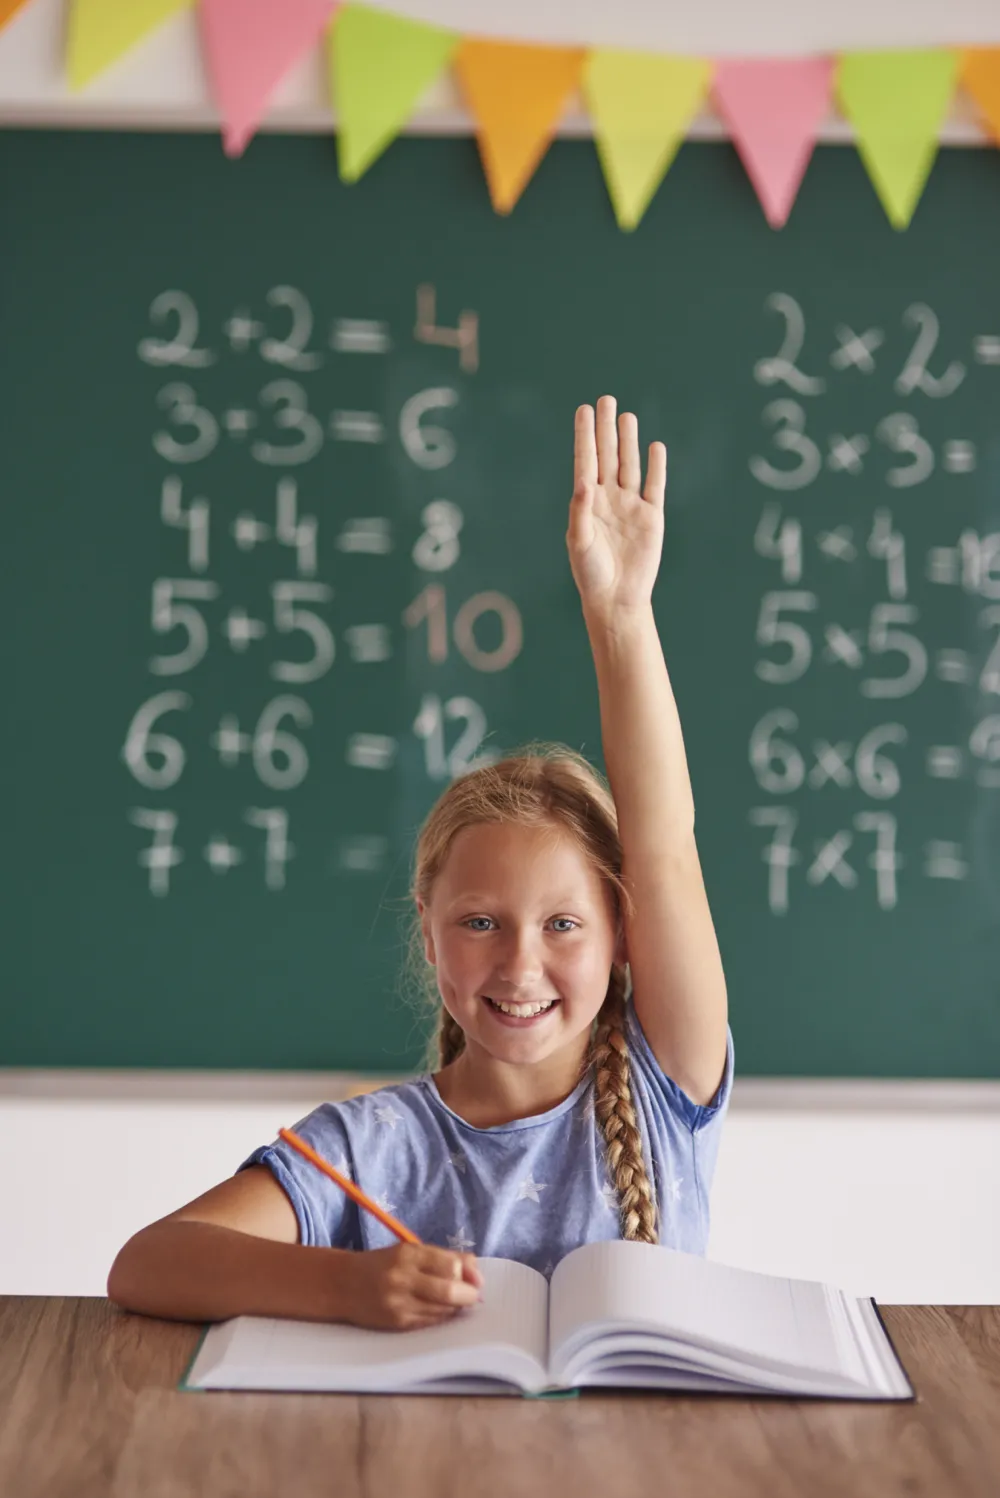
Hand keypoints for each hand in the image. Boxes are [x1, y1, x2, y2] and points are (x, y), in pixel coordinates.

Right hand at [341, 1242, 483, 1331]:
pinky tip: (439, 1310)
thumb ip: (444, 1257)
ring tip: (455, 1302)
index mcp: (408, 1254)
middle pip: (449, 1290)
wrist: (343, 1285)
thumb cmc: (383, 1264)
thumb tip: (477, 1272)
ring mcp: (399, 1303)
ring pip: (442, 1309)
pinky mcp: (397, 1322)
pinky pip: (430, 1321)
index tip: (474, 1278)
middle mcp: (402, 1277)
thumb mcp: (410, 1252)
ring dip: (456, 1307)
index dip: (468, 1273)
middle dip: (468, 1295)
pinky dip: (441, 1316)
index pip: (450, 1264)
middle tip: (472, 1296)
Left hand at [567, 395, 666, 621]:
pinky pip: (655, 486)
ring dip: (629, 441)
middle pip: (608, 456)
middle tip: (605, 400)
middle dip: (606, 429)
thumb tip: (584, 481)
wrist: (617, 599)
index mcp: (587, 503)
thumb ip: (580, 510)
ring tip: (626, 416)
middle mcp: (608, 499)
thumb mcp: (580, 541)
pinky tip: (654, 447)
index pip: (585, 461)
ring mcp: (631, 506)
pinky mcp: (652, 518)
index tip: (583, 410)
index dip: (585, 436)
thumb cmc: (591, 573)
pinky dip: (655, 467)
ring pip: (630, 466)